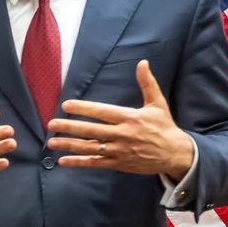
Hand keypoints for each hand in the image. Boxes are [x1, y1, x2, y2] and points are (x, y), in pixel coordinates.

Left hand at [47, 61, 195, 176]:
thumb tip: (142, 62)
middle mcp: (123, 134)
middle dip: (70, 127)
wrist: (175, 154)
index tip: (66, 105)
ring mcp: (119, 151)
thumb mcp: (158, 103)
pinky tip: (63, 161)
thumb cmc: (164, 126)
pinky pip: (96, 163)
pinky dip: (79, 162)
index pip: (102, 112)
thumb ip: (147, 83)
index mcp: (130, 118)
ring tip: (52, 142)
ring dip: (70, 145)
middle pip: (92, 131)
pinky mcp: (119, 164)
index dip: (83, 109)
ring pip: (90, 148)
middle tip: (51, 123)